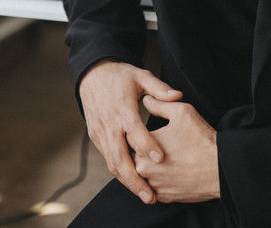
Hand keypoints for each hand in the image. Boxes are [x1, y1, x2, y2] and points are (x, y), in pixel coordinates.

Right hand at [78, 60, 182, 203]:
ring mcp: (101, 132)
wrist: (92, 76)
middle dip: (134, 178)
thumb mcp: (141, 76)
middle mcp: (109, 123)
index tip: (160, 158)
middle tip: (150, 195)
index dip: (146, 144)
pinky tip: (133, 183)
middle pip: (119, 156)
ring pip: (112, 163)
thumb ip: (159, 88)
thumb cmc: (121, 76)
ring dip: (127, 181)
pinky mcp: (96, 138)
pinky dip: (120, 173)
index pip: (134, 129)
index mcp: (122, 107)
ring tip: (145, 195)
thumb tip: (178, 95)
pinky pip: (108, 159)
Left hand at [134, 96, 219, 203]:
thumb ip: (159, 104)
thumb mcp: (182, 112)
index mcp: (143, 145)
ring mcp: (153, 185)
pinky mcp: (164, 197)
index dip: (135, 130)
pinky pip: (153, 187)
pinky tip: (167, 171)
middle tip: (151, 143)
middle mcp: (143, 168)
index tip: (140, 127)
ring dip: (148, 167)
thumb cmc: (201, 139)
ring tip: (159, 157)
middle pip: (133, 156)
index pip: (130, 136)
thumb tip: (146, 100)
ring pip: (142, 174)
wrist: (221, 168)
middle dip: (140, 150)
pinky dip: (158, 180)